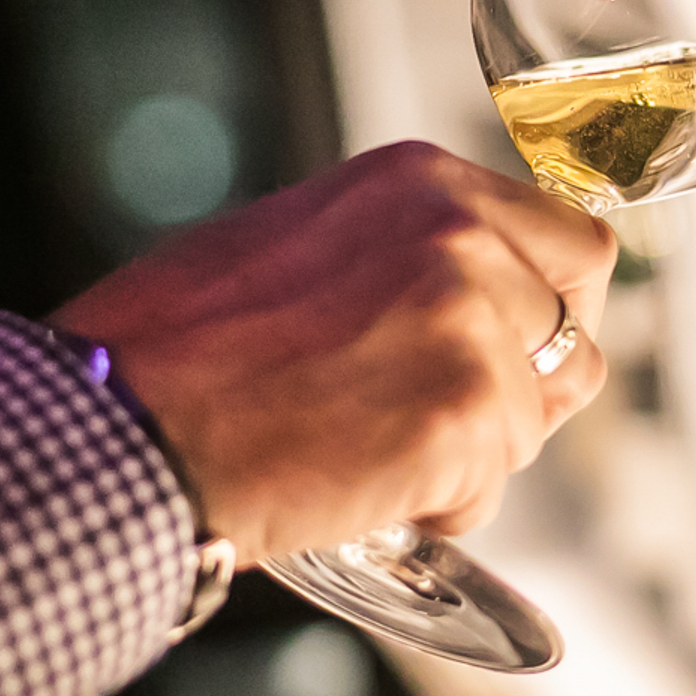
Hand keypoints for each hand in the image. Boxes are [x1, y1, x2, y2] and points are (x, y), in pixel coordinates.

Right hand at [52, 141, 616, 564]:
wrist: (119, 424)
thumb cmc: (171, 350)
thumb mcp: (296, 245)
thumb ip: (395, 257)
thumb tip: (464, 300)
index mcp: (420, 184)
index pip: (570, 242)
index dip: (554, 310)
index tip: (524, 351)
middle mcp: (459, 235)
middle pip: (575, 332)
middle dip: (527, 392)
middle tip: (449, 428)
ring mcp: (468, 321)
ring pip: (534, 420)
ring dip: (473, 457)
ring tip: (372, 461)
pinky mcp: (463, 410)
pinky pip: (490, 487)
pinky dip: (438, 512)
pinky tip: (363, 496)